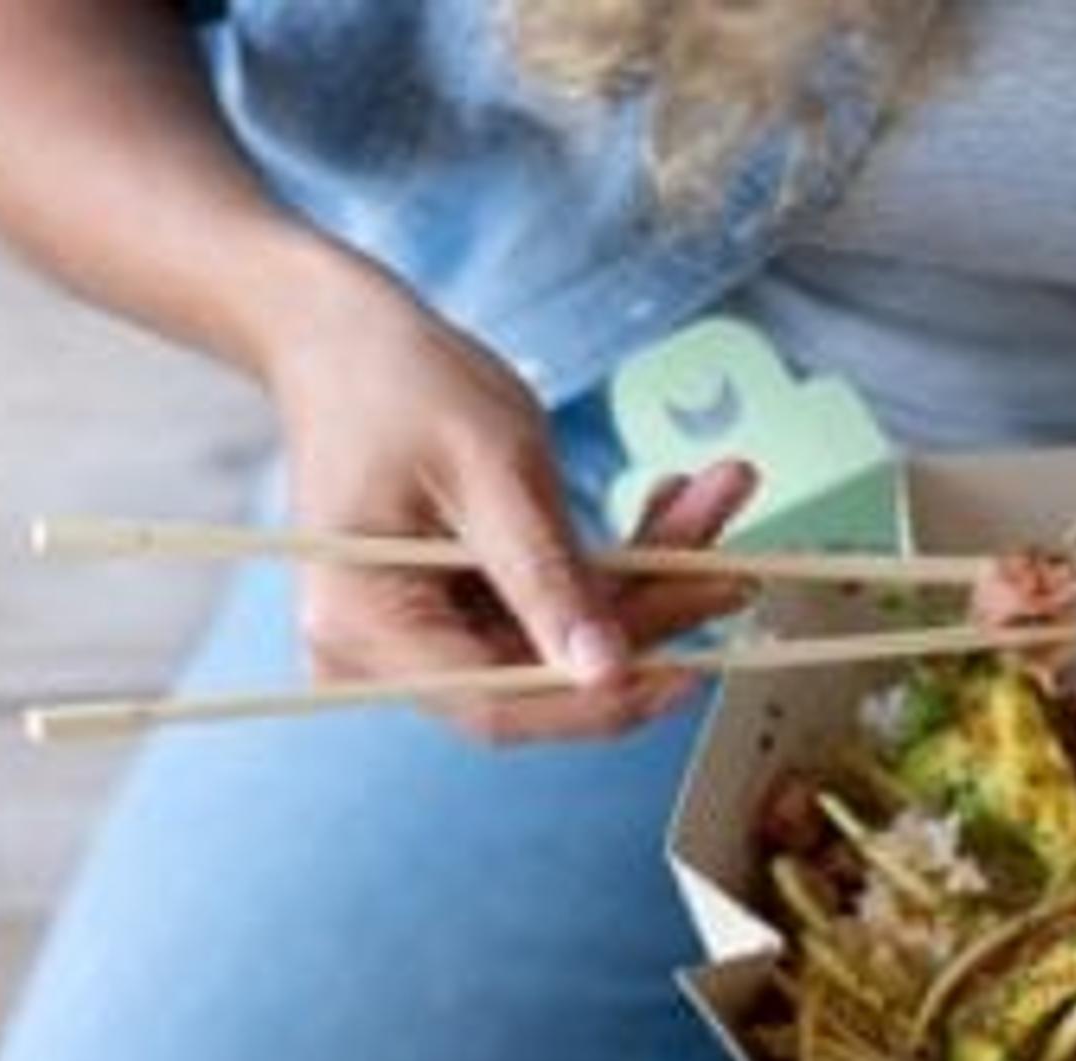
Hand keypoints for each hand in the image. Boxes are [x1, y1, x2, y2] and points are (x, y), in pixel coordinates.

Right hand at [262, 265, 760, 744]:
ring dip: (644, 579)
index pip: (497, 706)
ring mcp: (414, 635)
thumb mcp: (492, 466)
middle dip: (644, 616)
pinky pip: (544, 608)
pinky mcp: (448, 610)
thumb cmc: (399, 381)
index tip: (694, 666)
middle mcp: (376, 652)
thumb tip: (609, 671)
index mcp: (363, 627)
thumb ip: (547, 573)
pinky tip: (668, 510)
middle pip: (536, 674)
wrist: (340, 339)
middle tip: (734, 562)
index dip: (601, 701)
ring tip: (712, 501)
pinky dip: (609, 563)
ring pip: (555, 640)